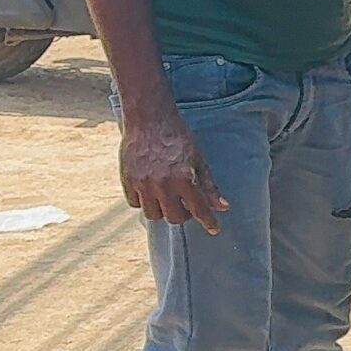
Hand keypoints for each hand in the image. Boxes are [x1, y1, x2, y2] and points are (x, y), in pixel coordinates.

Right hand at [119, 113, 227, 233]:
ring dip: (162, 210)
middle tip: (185, 205)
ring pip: (153, 214)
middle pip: (174, 217)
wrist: (150, 120)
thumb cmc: (179, 138)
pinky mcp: (127, 180)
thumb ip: (209, 186)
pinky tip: (151, 192)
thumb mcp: (199, 160)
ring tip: (167, 198)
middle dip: (183, 215)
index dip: (208, 222)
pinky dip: (144, 202)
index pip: (198, 209)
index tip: (215, 230)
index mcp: (184, 178)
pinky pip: (135, 203)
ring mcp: (143, 183)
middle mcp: (163, 184)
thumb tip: (223, 208)